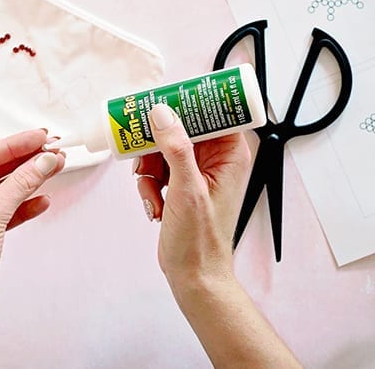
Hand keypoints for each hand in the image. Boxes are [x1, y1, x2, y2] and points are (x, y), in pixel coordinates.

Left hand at [0, 129, 64, 313]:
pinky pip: (4, 211)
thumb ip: (20, 184)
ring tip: (53, 168)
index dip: (12, 146)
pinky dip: (23, 206)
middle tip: (50, 150)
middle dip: (23, 163)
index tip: (37, 137)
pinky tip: (42, 199)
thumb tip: (43, 161)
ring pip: (0, 191)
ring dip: (27, 182)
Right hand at [133, 104, 300, 367]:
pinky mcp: (181, 186)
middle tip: (144, 150)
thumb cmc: (201, 241)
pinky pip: (158, 169)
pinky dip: (149, 184)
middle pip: (182, 128)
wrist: (192, 275)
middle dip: (158, 142)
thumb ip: (176, 149)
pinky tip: (154, 206)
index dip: (191, 102)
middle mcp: (215, 160)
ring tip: (151, 190)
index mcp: (230, 155)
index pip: (215, 113)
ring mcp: (197, 173)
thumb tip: (162, 114)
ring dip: (150, 168)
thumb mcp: (187, 190)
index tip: (166, 99)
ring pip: (164, 149)